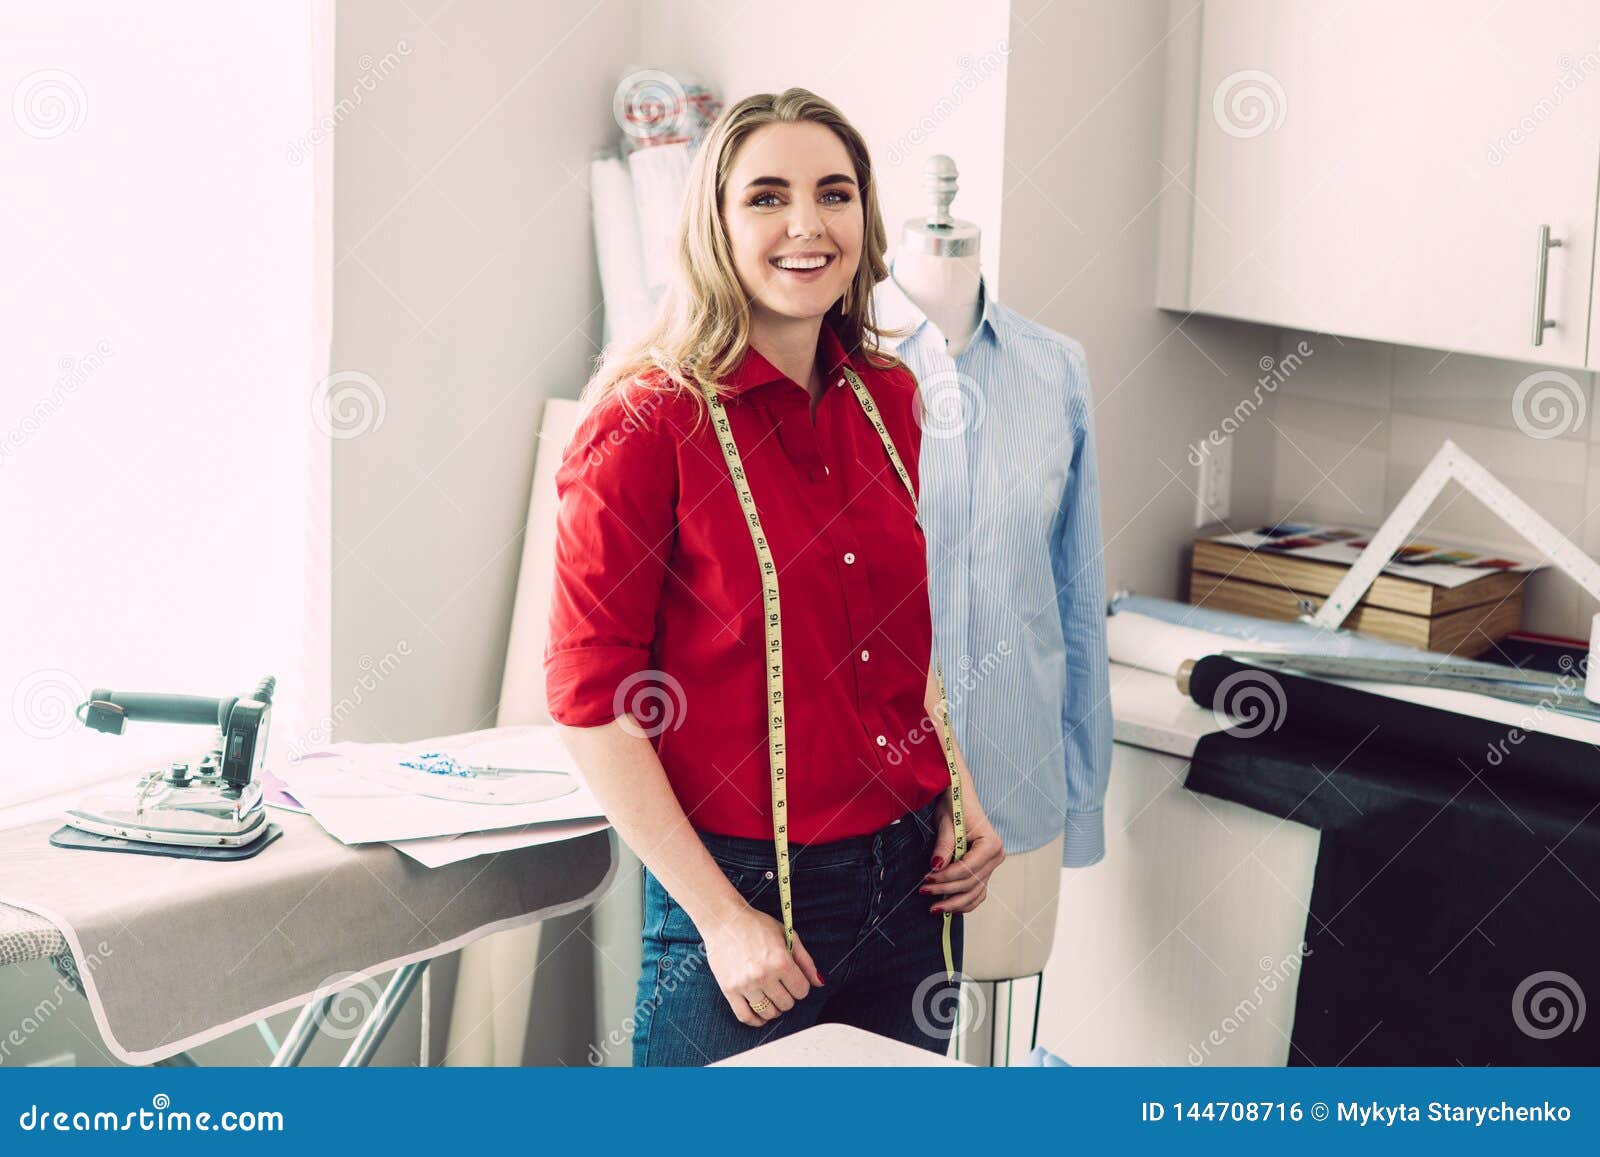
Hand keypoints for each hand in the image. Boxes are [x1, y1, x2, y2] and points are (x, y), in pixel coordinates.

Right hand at [700, 904, 824, 1026]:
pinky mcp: (729, 990)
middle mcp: (764, 975)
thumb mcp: (787, 935)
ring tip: (771, 997)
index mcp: (781, 961)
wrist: (724, 921)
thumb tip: (820, 983)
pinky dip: (755, 1020)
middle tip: (781, 986)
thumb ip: (806, 961)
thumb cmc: (757, 925)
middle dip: (787, 996)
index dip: (800, 986)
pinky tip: (760, 1014)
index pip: (802, 991)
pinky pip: (745, 1016)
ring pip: (768, 1013)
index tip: (793, 980)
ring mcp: (745, 984)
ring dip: (773, 1008)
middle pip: (786, 1004)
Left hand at [921, 795, 1004, 914]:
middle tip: (924, 891)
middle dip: (946, 890)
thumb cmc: (954, 804)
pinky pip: (977, 892)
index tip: (927, 879)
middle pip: (970, 883)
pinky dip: (965, 902)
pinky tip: (949, 908)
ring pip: (975, 892)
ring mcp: (992, 864)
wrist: (959, 796)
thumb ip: (944, 846)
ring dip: (954, 902)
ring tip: (934, 908)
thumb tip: (936, 867)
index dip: (946, 877)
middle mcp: (996, 856)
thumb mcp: (946, 822)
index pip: (968, 868)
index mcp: (991, 843)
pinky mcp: (985, 869)